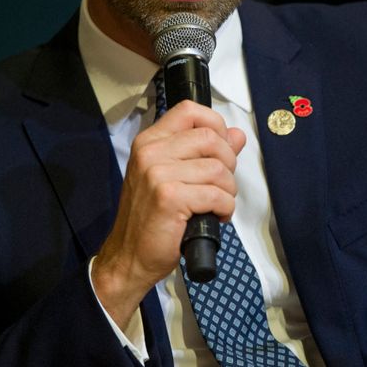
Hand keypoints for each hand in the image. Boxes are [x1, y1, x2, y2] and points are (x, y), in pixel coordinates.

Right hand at [90, 100, 245, 326]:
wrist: (129, 256)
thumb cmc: (152, 218)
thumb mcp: (174, 177)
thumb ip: (206, 153)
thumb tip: (237, 134)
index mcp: (149, 141)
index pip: (190, 110)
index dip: (215, 125)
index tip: (220, 149)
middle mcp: (150, 152)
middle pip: (210, 138)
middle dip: (228, 162)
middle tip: (221, 184)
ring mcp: (157, 174)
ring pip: (218, 169)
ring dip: (228, 190)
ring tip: (217, 204)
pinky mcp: (169, 197)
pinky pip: (217, 195)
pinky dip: (225, 208)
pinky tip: (216, 216)